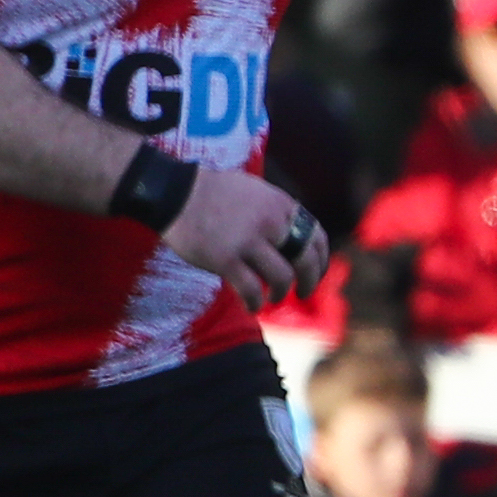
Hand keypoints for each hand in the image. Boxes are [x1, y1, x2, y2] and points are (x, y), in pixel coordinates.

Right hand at [166, 164, 328, 311]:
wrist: (175, 192)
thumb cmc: (215, 192)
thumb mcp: (257, 191)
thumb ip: (277, 210)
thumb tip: (294, 231)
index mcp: (282, 205)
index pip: (316, 237)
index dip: (321, 260)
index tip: (317, 271)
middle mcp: (271, 223)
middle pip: (306, 261)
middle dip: (310, 281)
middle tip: (304, 292)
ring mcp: (248, 241)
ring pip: (282, 278)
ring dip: (282, 293)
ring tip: (274, 298)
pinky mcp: (225, 259)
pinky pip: (250, 289)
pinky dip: (255, 302)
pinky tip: (253, 306)